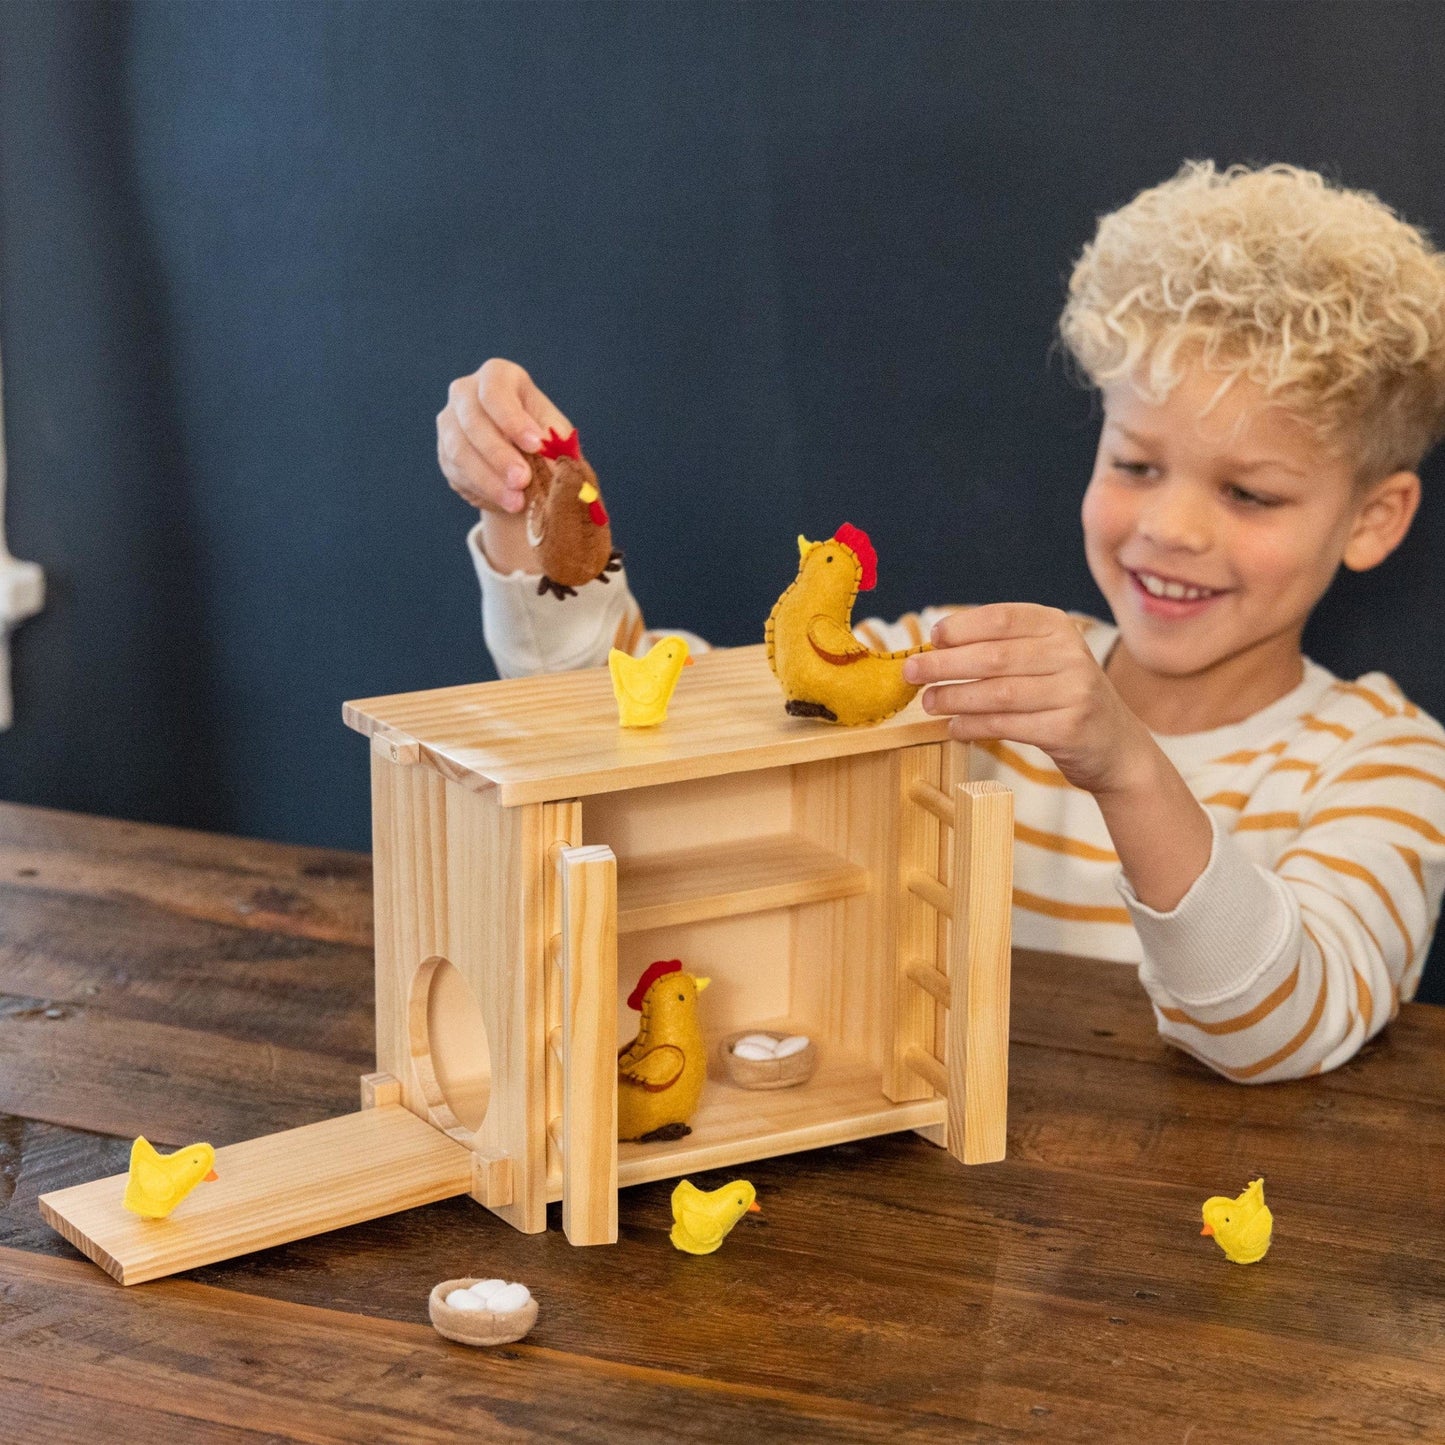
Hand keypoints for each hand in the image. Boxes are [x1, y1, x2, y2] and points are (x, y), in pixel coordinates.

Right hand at [436, 359, 571, 514]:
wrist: (523, 465)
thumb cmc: (543, 439)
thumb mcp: (555, 435)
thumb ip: (554, 443)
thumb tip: (552, 460)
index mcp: (498, 375)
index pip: (495, 390)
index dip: (512, 419)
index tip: (535, 445)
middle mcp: (466, 391)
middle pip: (473, 421)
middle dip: (499, 455)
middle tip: (523, 480)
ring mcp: (449, 421)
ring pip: (459, 450)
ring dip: (489, 479)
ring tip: (516, 501)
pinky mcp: (443, 451)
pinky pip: (456, 472)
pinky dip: (481, 489)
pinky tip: (503, 501)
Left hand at [901, 604, 1152, 795]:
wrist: (1116, 746)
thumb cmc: (1062, 698)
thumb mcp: (1043, 660)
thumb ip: (1000, 648)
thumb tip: (936, 647)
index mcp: (1058, 627)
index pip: (1001, 618)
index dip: (961, 627)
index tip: (931, 638)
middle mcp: (1069, 654)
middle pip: (994, 656)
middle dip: (944, 664)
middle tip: (911, 672)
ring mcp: (1073, 691)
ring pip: (998, 692)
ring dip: (954, 697)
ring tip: (928, 702)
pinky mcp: (1069, 728)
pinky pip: (1008, 725)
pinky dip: (974, 726)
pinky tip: (954, 727)